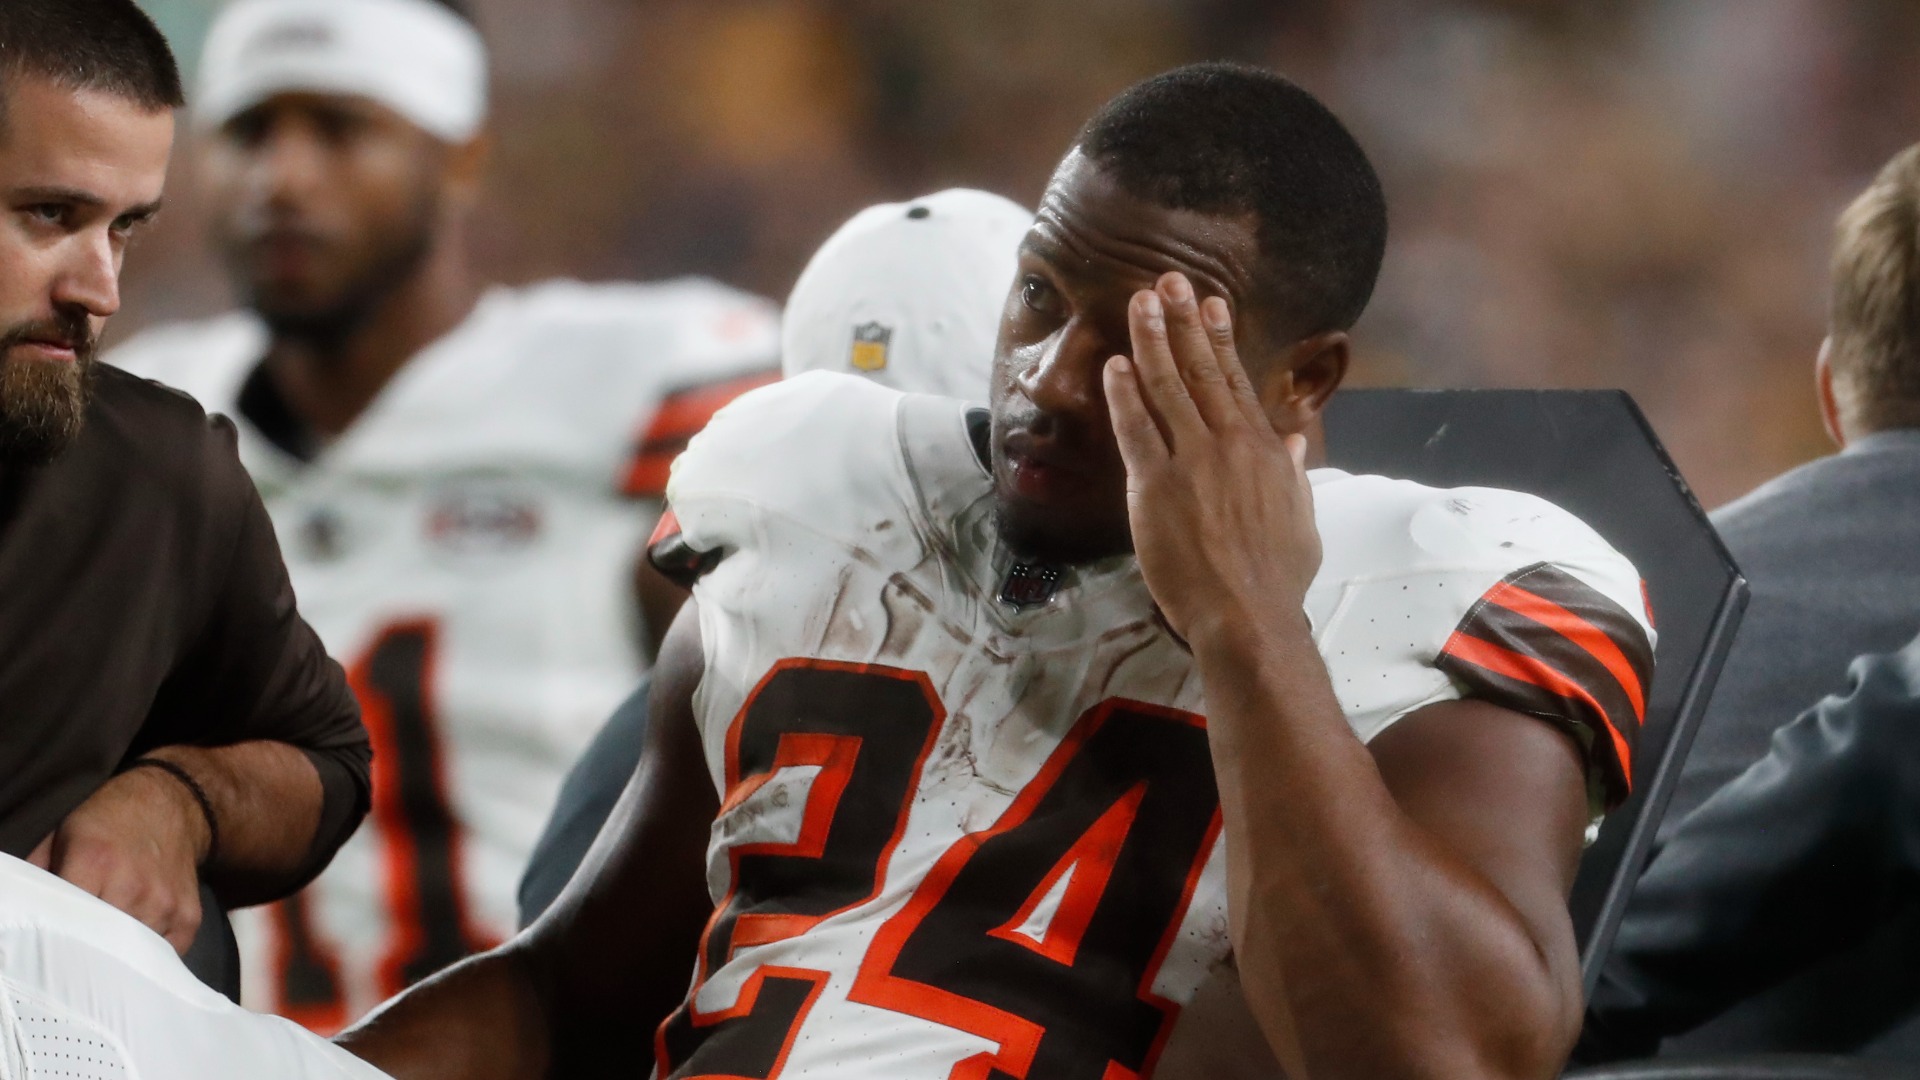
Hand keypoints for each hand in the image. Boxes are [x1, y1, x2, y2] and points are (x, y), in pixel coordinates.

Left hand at [30, 764, 211, 953]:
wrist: (170, 803)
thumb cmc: (107, 822)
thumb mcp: (60, 837)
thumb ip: (39, 879)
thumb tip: (18, 917)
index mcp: (95, 862)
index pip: (66, 923)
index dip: (55, 941)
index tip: (48, 950)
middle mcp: (133, 886)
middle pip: (99, 946)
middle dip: (84, 955)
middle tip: (73, 959)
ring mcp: (165, 903)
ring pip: (131, 956)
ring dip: (117, 958)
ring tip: (106, 951)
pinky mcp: (189, 916)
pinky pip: (164, 956)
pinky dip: (147, 958)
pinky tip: (136, 945)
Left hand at [1103, 272, 1322, 644]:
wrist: (1249, 616)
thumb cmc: (1276, 578)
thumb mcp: (1300, 520)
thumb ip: (1291, 474)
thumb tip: (1289, 438)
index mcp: (1263, 450)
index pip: (1236, 380)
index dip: (1218, 338)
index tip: (1209, 303)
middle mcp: (1228, 444)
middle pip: (1200, 370)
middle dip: (1182, 321)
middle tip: (1167, 281)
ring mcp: (1191, 462)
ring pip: (1167, 388)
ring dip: (1151, 340)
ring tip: (1139, 303)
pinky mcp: (1156, 487)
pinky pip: (1136, 431)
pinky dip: (1124, 396)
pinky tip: (1114, 365)